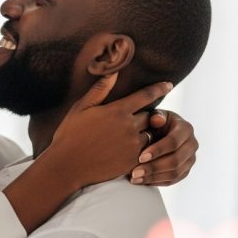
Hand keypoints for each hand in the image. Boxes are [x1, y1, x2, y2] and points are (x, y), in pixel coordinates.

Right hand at [45, 72, 173, 188]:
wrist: (67, 166)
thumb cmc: (71, 135)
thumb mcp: (81, 108)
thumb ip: (100, 90)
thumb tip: (113, 71)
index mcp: (117, 110)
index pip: (145, 96)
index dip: (159, 89)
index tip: (169, 84)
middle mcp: (129, 127)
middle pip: (149, 116)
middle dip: (147, 116)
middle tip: (140, 119)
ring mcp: (132, 145)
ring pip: (150, 134)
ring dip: (146, 133)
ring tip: (135, 137)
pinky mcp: (132, 162)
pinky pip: (146, 152)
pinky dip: (144, 150)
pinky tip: (132, 151)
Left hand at [130, 109, 197, 185]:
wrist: (161, 131)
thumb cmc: (154, 122)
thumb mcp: (155, 115)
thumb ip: (155, 116)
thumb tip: (157, 120)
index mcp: (185, 128)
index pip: (173, 142)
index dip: (158, 150)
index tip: (141, 157)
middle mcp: (192, 144)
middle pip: (175, 160)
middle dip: (154, 167)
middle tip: (135, 172)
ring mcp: (190, 159)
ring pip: (174, 173)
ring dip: (153, 177)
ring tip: (135, 178)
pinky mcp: (185, 171)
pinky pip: (172, 180)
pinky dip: (156, 182)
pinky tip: (141, 181)